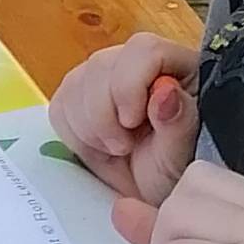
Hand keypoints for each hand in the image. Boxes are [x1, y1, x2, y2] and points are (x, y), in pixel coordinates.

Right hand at [49, 29, 200, 206]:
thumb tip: (166, 91)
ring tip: (117, 149)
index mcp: (179, 67)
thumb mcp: (184, 156)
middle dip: (104, 115)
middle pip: (101, 65)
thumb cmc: (176, 173)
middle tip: (125, 147)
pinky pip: (60, 106)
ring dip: (90, 128)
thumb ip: (179, 122)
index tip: (132, 124)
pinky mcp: (79, 96)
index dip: (129, 86)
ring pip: (75, 84)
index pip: (144, 50)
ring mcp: (106, 77)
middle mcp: (139, 63)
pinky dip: (74, 134)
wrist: (155, 193)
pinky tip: (99, 146)